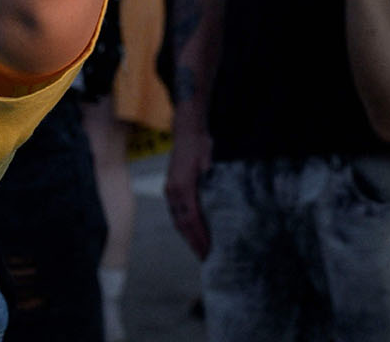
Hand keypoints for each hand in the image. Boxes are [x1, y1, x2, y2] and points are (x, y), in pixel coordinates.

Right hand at [164, 125, 212, 258]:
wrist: (186, 131)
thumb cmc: (200, 145)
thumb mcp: (209, 162)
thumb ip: (212, 182)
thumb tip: (219, 204)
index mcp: (182, 187)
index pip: (192, 219)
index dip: (200, 237)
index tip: (209, 251)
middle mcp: (173, 191)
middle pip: (182, 223)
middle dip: (193, 242)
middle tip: (205, 258)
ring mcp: (170, 190)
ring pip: (177, 219)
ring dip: (187, 235)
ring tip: (198, 249)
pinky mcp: (171, 187)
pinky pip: (176, 211)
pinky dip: (183, 225)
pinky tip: (190, 231)